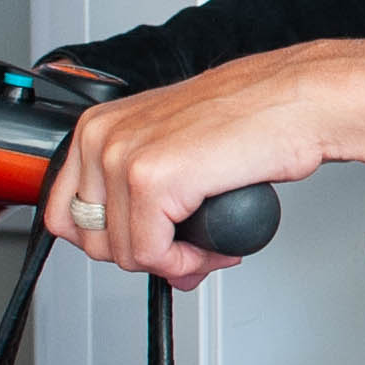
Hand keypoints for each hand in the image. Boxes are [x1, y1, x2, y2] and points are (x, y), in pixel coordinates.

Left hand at [46, 38, 364, 288]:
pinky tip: (214, 244)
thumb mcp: (180, 154)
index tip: (153, 241)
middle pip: (91, 240)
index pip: (66, 214)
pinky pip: (150, 255)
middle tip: (187, 247)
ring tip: (206, 242)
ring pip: (120, 254)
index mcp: (100, 126)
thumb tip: (154, 259)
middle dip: (144, 254)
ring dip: (171, 262)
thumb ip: (151, 205)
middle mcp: (101, 137)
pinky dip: (185, 262)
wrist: (297, 101)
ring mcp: (121, 157)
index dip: (115, 242)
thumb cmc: (252, 117)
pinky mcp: (149, 180)